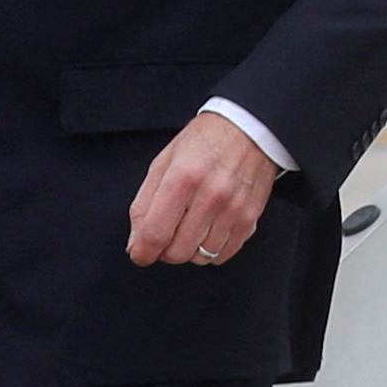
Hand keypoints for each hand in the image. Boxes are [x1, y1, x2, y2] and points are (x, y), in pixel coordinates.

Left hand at [126, 111, 278, 266]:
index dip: (142, 251)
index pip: (156, 232)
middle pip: (178, 251)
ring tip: (185, 229)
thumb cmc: (203, 141)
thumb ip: (145, 202)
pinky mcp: (250, 219)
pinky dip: (209, 251)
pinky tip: (204, 232)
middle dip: (163, 251)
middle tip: (162, 237)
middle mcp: (210, 196)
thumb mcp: (163, 162)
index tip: (138, 254)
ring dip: (187, 251)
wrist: (248, 130)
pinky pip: (223, 254)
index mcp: (182, 177)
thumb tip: (136, 239)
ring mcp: (233, 210)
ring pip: (201, 257)